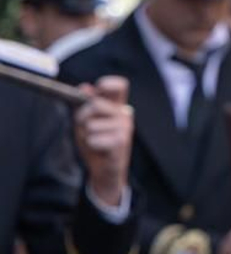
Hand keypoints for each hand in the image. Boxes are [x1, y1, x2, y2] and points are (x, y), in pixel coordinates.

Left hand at [74, 75, 132, 208]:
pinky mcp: (122, 141)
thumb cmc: (96, 143)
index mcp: (117, 106)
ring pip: (91, 125)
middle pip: (95, 104)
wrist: (105, 170)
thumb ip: (84, 104)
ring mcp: (125, 127)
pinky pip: (93, 139)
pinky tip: (99, 150)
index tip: (97, 91)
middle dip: (82, 117)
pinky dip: (90, 146)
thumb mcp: (86, 122)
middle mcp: (125, 114)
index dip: (106, 84)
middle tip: (86, 128)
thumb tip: (85, 87)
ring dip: (86, 135)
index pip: (119, 85)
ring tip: (95, 142)